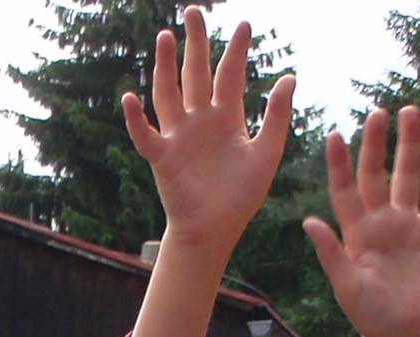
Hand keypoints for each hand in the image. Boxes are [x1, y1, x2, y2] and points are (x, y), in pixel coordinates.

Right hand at [122, 12, 294, 259]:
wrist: (216, 231)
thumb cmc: (242, 197)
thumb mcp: (268, 152)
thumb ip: (278, 116)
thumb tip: (289, 77)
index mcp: (226, 119)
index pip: (230, 76)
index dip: (236, 51)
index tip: (243, 25)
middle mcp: (200, 122)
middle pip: (195, 74)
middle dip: (195, 44)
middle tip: (193, 12)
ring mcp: (179, 138)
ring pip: (169, 94)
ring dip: (165, 67)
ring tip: (164, 37)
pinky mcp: (163, 159)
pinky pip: (146, 135)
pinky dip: (136, 119)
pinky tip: (129, 98)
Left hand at [301, 108, 419, 336]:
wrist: (403, 333)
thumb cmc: (369, 316)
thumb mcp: (347, 286)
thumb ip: (331, 253)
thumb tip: (308, 221)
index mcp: (355, 233)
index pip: (344, 190)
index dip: (339, 164)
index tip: (334, 135)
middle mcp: (379, 222)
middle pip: (376, 174)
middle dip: (376, 144)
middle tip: (378, 111)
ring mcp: (406, 225)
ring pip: (409, 176)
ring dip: (409, 145)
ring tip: (410, 111)